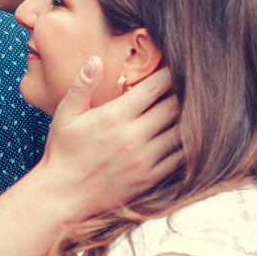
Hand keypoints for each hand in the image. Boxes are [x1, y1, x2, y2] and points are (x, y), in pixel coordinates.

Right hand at [38, 58, 183, 220]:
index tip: (176, 67)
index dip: (169, 74)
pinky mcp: (149, 178)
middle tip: (189, 86)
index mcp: (115, 116)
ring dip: (188, 119)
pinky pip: (179, 158)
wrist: (62, 196)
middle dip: (183, 93)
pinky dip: (187, 145)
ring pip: (180, 132)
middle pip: (173, 106)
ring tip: (194, 109)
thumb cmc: (62, 152)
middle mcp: (133, 136)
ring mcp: (144, 159)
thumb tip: (96, 60)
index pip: (154, 87)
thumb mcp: (65, 115)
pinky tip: (188, 137)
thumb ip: (82, 85)